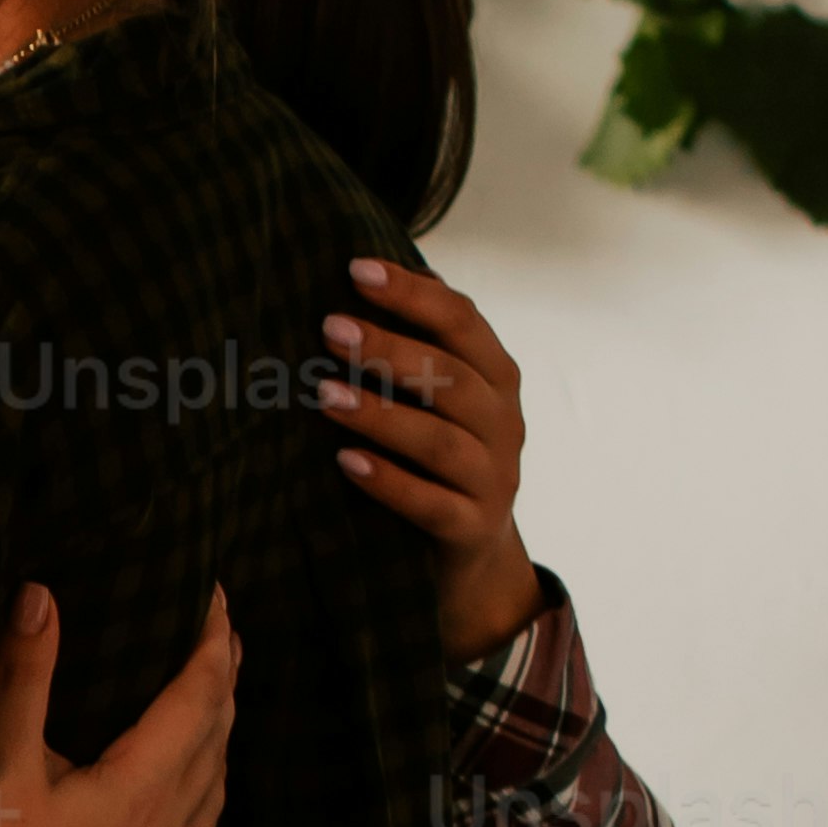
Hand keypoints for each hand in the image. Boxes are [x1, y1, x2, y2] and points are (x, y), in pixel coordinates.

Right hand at [0, 584, 235, 826]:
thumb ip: (24, 678)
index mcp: (144, 784)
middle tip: (226, 644)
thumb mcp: (0, 763)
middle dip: (223, 688)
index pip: (198, 697)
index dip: (213, 644)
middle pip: (215, 745)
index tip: (218, 600)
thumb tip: (42, 595)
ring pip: (211, 810)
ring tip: (220, 727)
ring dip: (221, 759)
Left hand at [316, 254, 539, 656]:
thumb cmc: (437, 459)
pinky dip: (389, 483)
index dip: (412, 294)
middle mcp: (503, 421)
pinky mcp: (472, 528)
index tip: (354, 269)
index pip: (461, 320)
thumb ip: (414, 347)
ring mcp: (494, 477)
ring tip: (324, 396)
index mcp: (495, 376)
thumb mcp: (436, 400)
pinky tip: (346, 463)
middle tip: (329, 328)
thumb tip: (353, 275)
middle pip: (449, 376)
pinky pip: (432, 504)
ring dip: (381, 415)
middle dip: (388, 349)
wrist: (471, 557)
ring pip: (440, 440)